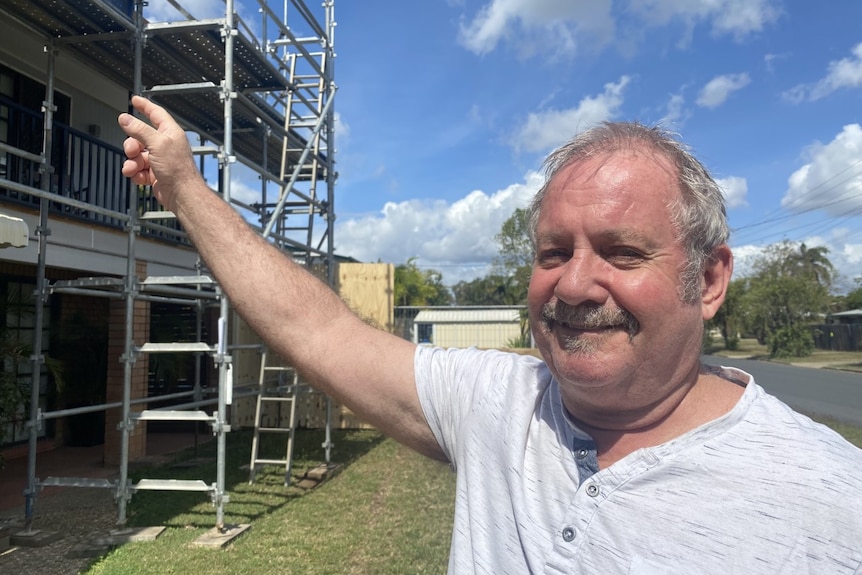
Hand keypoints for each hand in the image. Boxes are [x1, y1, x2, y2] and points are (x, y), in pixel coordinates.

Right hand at [117, 95, 198, 212]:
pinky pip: (138, 169)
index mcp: (170, 133)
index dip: (145, 106)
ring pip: (137, 155)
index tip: (135, 100)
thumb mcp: (157, 144)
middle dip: (132, 145)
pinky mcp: (154, 173)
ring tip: (134, 168)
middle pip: (140, 137)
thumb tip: (125, 118)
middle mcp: (165, 145)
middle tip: (132, 151)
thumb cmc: (177, 170)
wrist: (181, 195)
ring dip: (132, 162)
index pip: (156, 114)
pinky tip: (139, 178)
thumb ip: (140, 130)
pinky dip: (136, 173)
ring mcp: (159, 160)